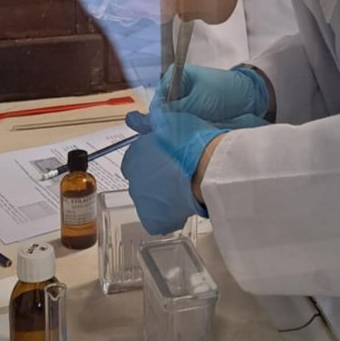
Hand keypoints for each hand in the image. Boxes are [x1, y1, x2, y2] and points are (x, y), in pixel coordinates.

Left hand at [121, 114, 217, 234]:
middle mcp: (132, 179)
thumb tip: (134, 119)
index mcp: (134, 155)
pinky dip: (167, 217)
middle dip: (155, 179)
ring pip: (148, 201)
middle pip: (141, 180)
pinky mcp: (152, 220)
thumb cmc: (192, 141)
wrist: (207, 167)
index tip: (166, 161)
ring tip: (183, 192)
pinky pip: (157, 221)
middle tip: (177, 176)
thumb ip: (150, 124)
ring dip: (161, 198)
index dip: (151, 160)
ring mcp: (141, 201)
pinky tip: (182, 208)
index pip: (135, 160)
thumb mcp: (169, 121)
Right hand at [154, 63, 269, 122]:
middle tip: (173, 131)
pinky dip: (183, 122)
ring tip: (182, 131)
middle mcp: (177, 82)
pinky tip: (187, 129)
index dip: (159, 113)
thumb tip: (156, 118)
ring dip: (176, 122)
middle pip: (163, 104)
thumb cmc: (223, 94)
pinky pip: (181, 115)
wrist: (247, 96)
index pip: (158, 96)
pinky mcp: (191, 104)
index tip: (161, 127)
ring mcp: (184, 93)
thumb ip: (174, 110)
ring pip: (172, 112)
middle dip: (167, 118)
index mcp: (176, 74)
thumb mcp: (196, 103)